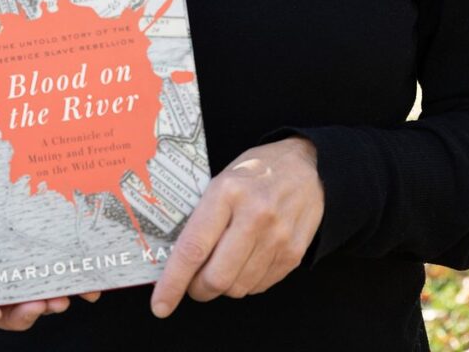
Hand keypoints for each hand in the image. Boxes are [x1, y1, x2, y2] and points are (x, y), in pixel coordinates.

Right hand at [0, 133, 101, 329]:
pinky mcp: (51, 231)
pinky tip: (91, 280)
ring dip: (51, 301)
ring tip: (65, 297)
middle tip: (40, 306)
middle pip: (3, 303)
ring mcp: (24, 246)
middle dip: (20, 314)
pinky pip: (64, 261)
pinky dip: (76, 278)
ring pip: (36, 288)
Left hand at [150, 136, 323, 317]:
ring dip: (223, 286)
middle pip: (216, 278)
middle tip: (194, 281)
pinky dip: (246, 282)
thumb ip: (203, 217)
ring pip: (237, 287)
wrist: (307, 166)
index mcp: (227, 192)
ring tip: (224, 263)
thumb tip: (177, 260)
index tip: (160, 303)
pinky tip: (247, 260)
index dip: (173, 282)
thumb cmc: (258, 171)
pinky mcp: (293, 253)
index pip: (193, 248)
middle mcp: (254, 215)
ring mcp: (277, 237)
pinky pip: (259, 286)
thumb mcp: (223, 180)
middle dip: (198, 289)